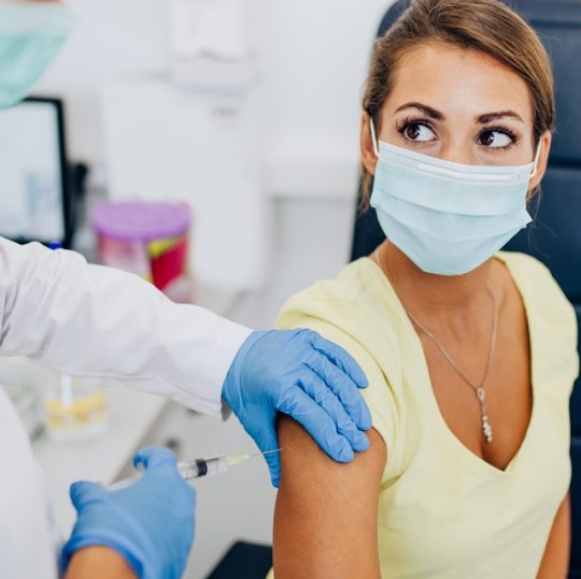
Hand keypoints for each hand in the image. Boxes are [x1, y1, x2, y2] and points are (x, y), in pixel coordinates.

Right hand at [61, 447, 195, 578]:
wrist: (116, 574)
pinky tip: (142, 543)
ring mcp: (184, 528)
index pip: (163, 457)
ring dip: (160, 514)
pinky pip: (174, 538)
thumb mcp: (93, 503)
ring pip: (176, 513)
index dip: (150, 457)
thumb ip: (88, 490)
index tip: (142, 460)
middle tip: (139, 494)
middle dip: (158, 487)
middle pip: (174, 485)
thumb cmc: (111, 534)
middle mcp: (180, 501)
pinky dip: (162, 537)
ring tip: (137, 523)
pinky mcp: (182, 551)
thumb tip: (81, 488)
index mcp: (164, 480)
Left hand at [222, 329, 371, 485]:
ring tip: (364, 422)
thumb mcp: (254, 420)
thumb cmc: (246, 390)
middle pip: (328, 398)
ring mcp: (301, 349)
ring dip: (353, 400)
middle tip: (361, 444)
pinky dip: (350, 367)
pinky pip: (334, 352)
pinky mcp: (307, 338)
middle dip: (347, 424)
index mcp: (278, 387)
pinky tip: (362, 384)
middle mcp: (292, 365)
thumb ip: (271, 448)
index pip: (312, 416)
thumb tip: (279, 481)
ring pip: (335, 376)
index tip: (345, 455)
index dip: (331, 437)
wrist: (235, 355)